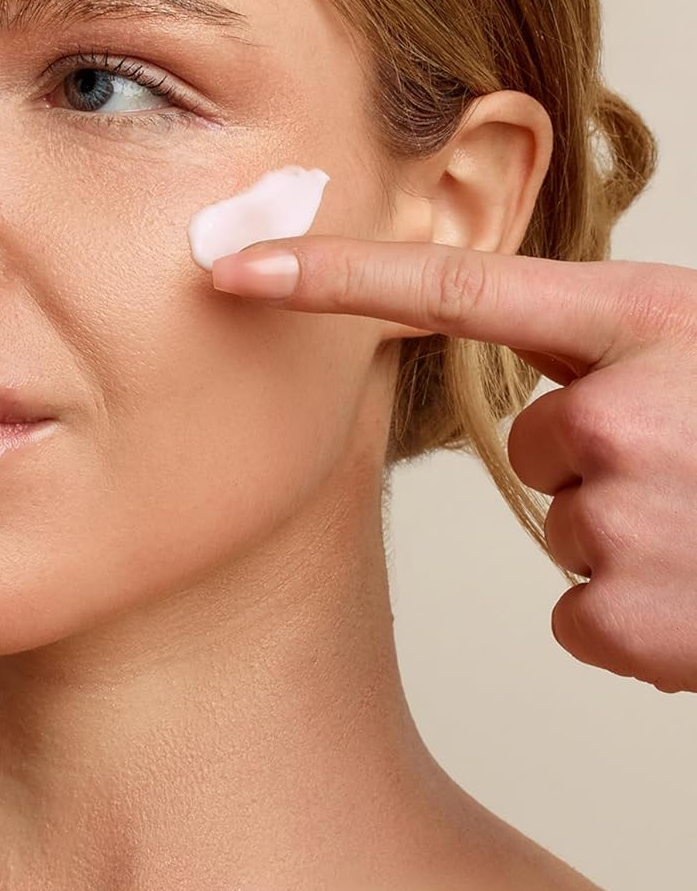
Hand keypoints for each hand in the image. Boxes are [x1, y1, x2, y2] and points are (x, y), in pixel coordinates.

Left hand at [211, 238, 696, 692]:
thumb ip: (632, 351)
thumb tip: (550, 403)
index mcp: (661, 321)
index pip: (464, 288)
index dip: (338, 274)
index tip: (236, 263)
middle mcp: (638, 406)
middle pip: (537, 446)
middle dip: (609, 470)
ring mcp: (637, 513)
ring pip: (569, 534)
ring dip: (642, 549)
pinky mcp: (634, 613)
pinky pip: (584, 618)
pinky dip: (646, 627)